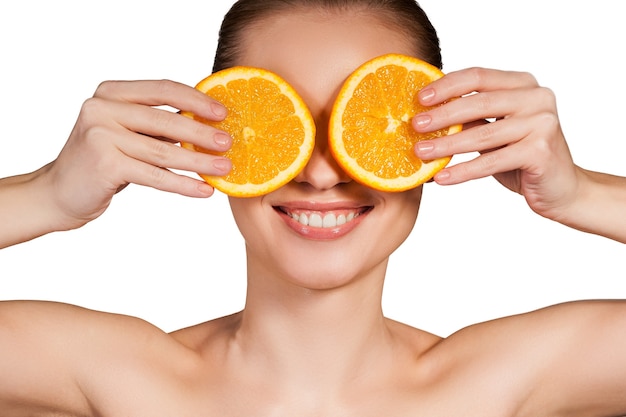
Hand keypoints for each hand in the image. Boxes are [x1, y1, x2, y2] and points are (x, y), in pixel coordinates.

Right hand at [43, 79, 231, 229]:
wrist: (60, 192)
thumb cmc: (103, 160)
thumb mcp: (127, 132)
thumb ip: (157, 123)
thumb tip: (210, 123)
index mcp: (112, 93)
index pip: (162, 89)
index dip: (196, 99)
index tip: (223, 112)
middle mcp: (102, 108)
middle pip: (166, 120)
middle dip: (202, 133)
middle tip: (229, 142)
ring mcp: (101, 135)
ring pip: (163, 152)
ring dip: (199, 162)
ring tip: (225, 168)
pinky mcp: (105, 164)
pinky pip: (155, 176)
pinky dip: (183, 184)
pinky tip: (204, 190)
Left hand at [412, 67, 579, 220]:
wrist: (561, 189)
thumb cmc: (521, 157)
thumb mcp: (493, 132)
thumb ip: (469, 119)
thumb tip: (424, 116)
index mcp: (524, 84)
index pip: (479, 76)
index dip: (447, 85)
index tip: (419, 98)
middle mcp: (537, 98)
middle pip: (479, 103)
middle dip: (442, 115)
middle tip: (415, 126)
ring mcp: (542, 123)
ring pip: (483, 134)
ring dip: (447, 145)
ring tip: (420, 153)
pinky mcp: (541, 152)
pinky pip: (492, 162)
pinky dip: (463, 171)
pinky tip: (441, 178)